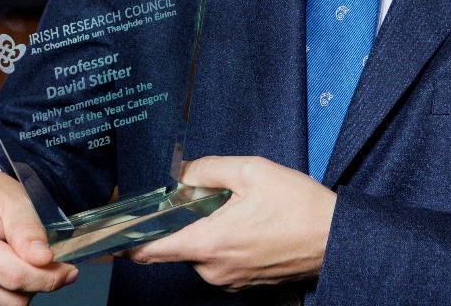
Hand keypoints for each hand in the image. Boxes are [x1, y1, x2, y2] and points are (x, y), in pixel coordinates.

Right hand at [0, 158, 78, 305]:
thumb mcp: (15, 200)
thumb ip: (29, 231)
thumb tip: (44, 260)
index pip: (13, 277)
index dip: (47, 278)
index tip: (68, 272)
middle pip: (9, 299)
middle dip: (36, 283)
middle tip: (46, 262)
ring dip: (20, 289)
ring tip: (19, 259)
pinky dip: (4, 292)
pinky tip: (2, 268)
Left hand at [129, 156, 336, 290]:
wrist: (335, 239)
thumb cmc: (299, 207)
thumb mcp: (253, 171)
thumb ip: (208, 169)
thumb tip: (182, 174)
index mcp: (208, 243)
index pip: (150, 250)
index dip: (129, 239)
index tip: (115, 230)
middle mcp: (213, 269)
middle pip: (179, 244)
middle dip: (187, 220)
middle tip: (214, 197)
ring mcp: (229, 280)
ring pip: (202, 250)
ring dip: (210, 229)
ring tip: (242, 209)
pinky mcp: (244, 282)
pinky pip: (221, 259)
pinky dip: (227, 241)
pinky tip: (251, 224)